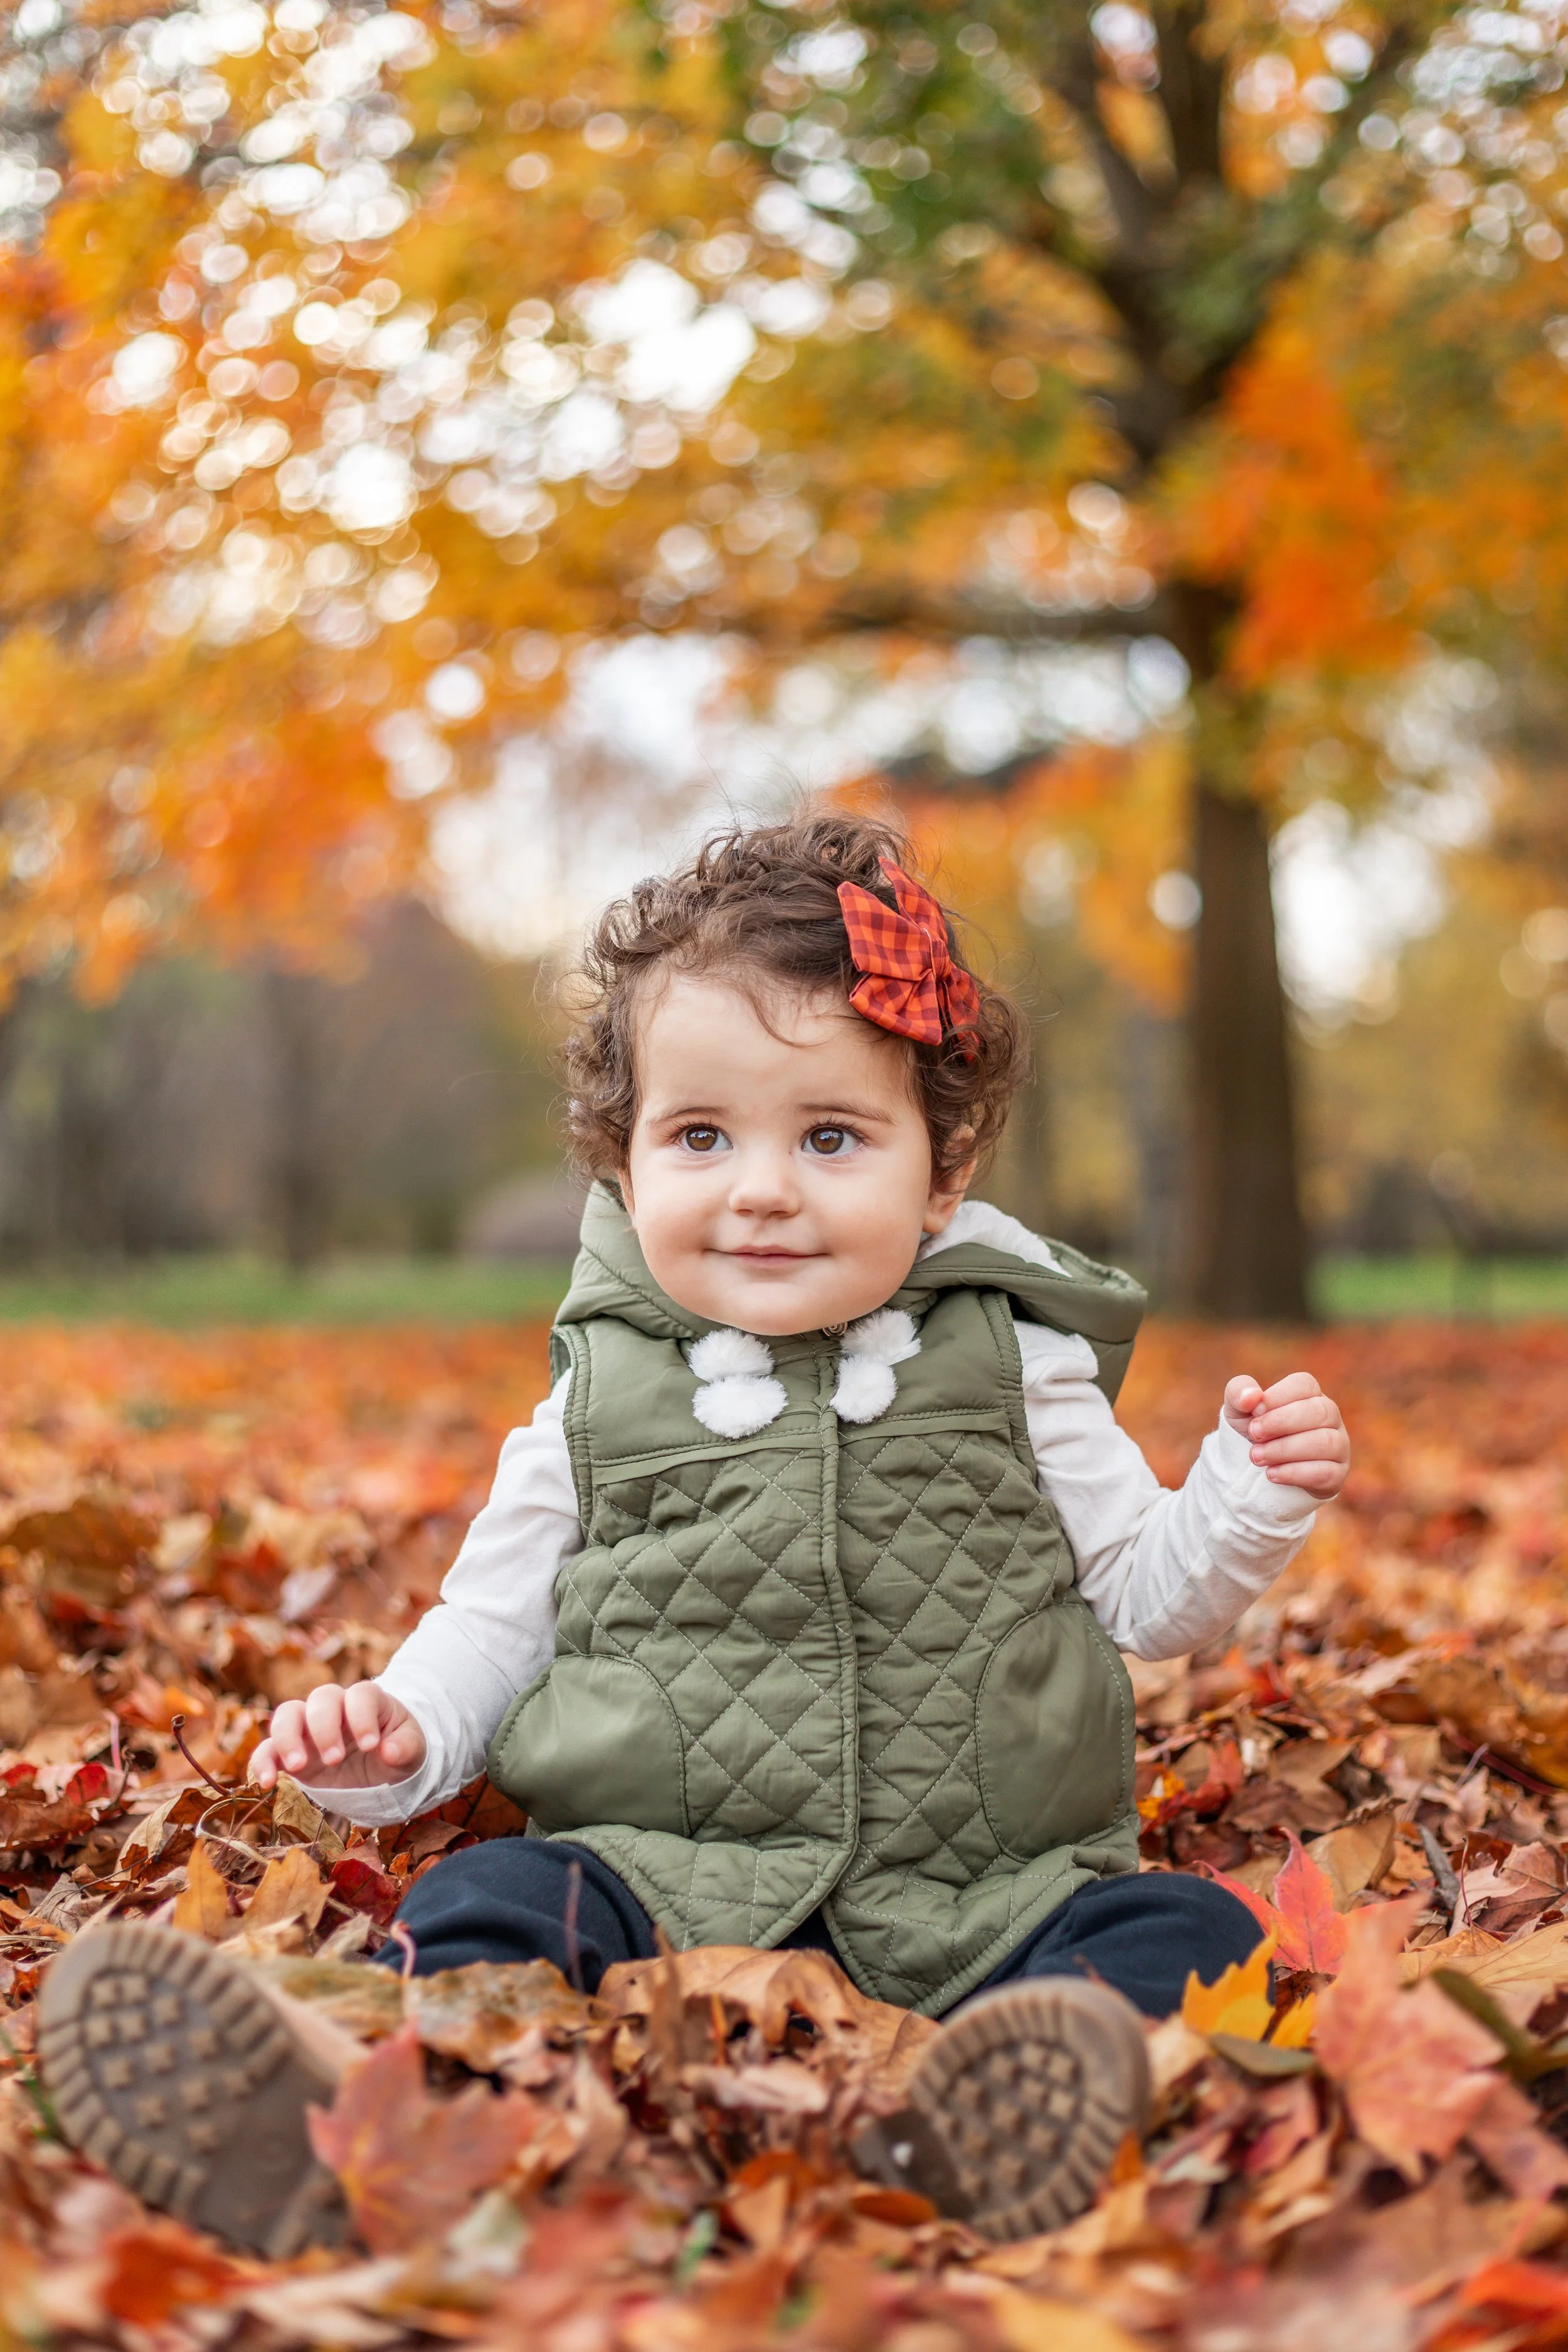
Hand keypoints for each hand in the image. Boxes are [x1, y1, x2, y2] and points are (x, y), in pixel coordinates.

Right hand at [250, 1681, 426, 1793]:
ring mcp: (309, 1728)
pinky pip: (268, 1749)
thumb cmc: (397, 1749)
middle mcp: (335, 1708)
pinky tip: (267, 1782)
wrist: (380, 1769)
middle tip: (335, 1759)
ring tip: (298, 1766)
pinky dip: (262, 1762)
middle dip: (325, 1727)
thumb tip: (390, 1752)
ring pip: (288, 1715)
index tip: (371, 1745)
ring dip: (288, 1738)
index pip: (361, 1695)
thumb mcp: (413, 1749)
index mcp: (368, 1701)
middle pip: (321, 1698)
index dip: (362, 1716)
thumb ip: (406, 1747)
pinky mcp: (290, 1752)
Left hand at [1223, 1371, 1349, 1500]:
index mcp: (1310, 1395)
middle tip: (1254, 1434)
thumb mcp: (1238, 1410)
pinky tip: (1271, 1474)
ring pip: (1326, 1442)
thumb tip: (1252, 1396)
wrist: (1256, 1472)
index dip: (1278, 1396)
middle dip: (1282, 1423)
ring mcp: (1339, 1446)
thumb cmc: (1254, 1432)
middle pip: (1321, 1411)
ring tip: (1257, 1457)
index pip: (1305, 1384)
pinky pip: (1326, 1472)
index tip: (1254, 1411)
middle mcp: (1330, 1417)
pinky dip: (1295, 1473)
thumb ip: (1238, 1392)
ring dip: (1285, 1450)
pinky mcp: (1337, 1474)